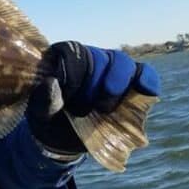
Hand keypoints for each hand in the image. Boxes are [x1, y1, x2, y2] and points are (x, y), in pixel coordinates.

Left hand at [27, 41, 160, 154]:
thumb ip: (44, 99)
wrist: (64, 137)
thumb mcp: (40, 112)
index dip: (74, 74)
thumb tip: (52, 82)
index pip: (73, 51)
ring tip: (104, 109)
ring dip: (117, 84)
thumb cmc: (50, 118)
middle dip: (93, 86)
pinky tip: (145, 91)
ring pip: (123, 62)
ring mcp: (111, 68)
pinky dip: (147, 80)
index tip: (68, 98)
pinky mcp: (129, 84)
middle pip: (100, 57)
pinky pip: (144, 72)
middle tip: (82, 110)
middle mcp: (89, 57)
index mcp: (62, 58)